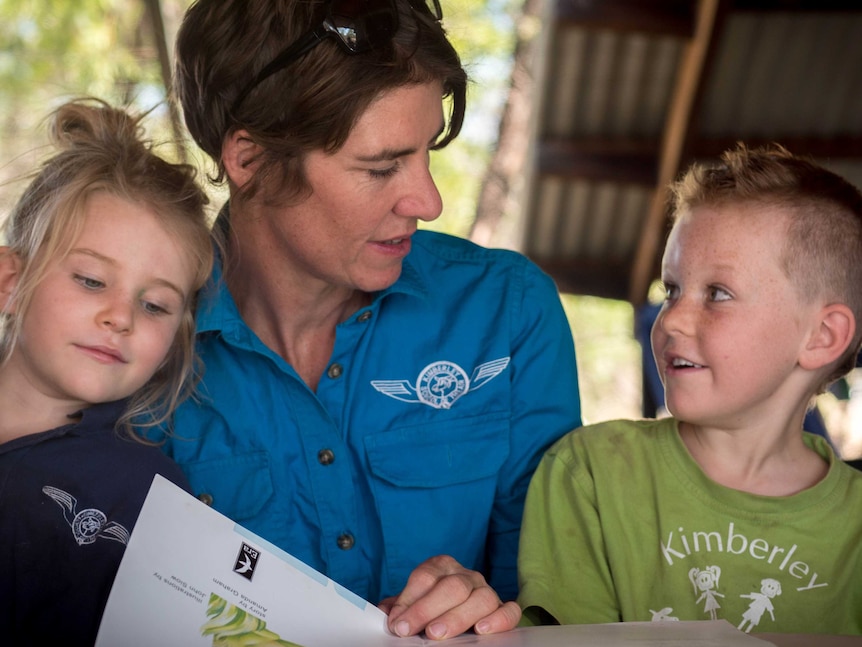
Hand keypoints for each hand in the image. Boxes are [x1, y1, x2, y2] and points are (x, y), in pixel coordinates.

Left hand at [378, 555, 521, 639]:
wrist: (454, 608)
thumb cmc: (430, 606)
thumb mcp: (411, 603)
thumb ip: (399, 607)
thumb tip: (387, 614)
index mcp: (441, 566)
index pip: (426, 577)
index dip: (409, 600)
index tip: (397, 623)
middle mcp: (466, 575)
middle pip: (453, 586)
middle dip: (428, 610)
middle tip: (410, 630)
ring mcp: (487, 590)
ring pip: (481, 597)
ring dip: (458, 617)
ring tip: (437, 634)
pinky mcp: (503, 607)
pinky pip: (509, 610)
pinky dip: (498, 620)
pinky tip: (481, 630)